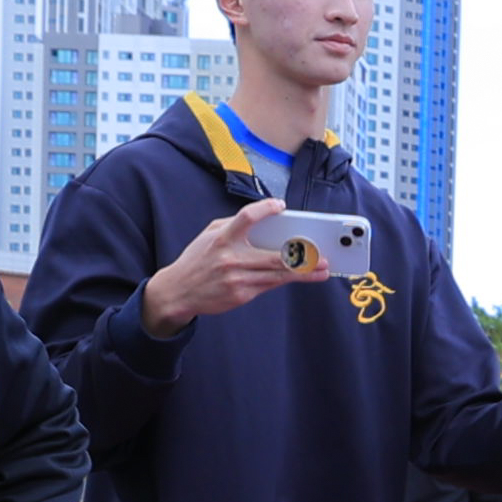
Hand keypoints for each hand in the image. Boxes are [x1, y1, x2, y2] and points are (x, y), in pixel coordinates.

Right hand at [139, 197, 314, 332]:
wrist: (178, 291)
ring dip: (303, 273)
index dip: (264, 209)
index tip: (280, 206)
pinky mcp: (240, 295)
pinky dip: (286, 280)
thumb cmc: (198, 260)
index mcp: (222, 238)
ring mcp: (237, 279)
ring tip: (322, 270)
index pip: (246, 218)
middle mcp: (231, 258)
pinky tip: (301, 277)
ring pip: (277, 275)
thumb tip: (264, 219)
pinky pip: (269, 286)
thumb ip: (234, 226)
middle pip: (274, 256)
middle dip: (302, 257)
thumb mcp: (209, 235)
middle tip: (322, 255)